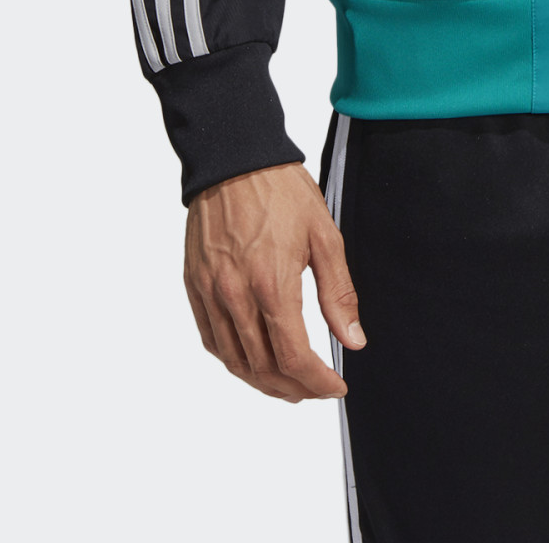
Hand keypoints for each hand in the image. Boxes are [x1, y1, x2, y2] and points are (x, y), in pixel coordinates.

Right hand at [184, 161, 364, 400]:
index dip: (317, 382)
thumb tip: (353, 341)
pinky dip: (233, 360)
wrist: (235, 158)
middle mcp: (236, 296)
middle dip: (293, 389)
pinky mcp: (194, 285)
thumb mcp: (324, 236)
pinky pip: (211, 339)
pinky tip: (252, 360)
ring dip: (263, 382)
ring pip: (234, 361)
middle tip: (316, 389)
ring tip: (288, 384)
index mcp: (272, 284)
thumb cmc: (282, 192)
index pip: (293, 357)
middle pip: (262, 368)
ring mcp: (210, 293)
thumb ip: (338, 293)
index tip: (336, 386)